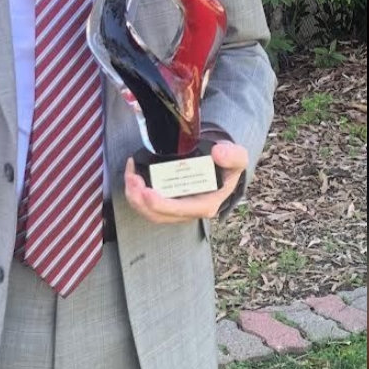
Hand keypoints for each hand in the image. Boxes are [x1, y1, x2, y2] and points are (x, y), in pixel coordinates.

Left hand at [123, 141, 247, 223]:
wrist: (220, 162)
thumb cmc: (228, 163)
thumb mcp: (238, 157)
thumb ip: (233, 155)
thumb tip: (218, 153)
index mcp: (206, 204)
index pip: (182, 211)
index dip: (162, 205)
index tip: (147, 192)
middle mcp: (189, 211)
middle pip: (160, 215)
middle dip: (141, 201)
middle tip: (132, 180)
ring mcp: (176, 208)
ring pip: (150, 212)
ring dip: (135, 198)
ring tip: (130, 177)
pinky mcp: (166, 201)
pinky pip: (147, 204)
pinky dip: (136, 192)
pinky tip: (132, 175)